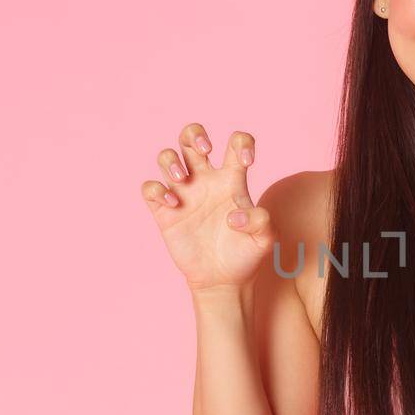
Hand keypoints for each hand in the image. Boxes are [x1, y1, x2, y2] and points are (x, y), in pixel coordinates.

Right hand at [140, 123, 272, 292]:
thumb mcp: (264, 239)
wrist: (224, 279)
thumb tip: (233, 216)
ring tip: (181, 178)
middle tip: (205, 150)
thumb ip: (260, 221)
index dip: (241, 142)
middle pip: (191, 137)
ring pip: (167, 156)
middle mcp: (205, 181)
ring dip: (170, 159)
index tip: (247, 161)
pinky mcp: (165, 212)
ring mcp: (183, 194)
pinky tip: (173, 203)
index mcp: (232, 179)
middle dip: (195, 134)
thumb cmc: (246, 254)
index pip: (236, 142)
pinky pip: (150, 188)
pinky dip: (156, 189)